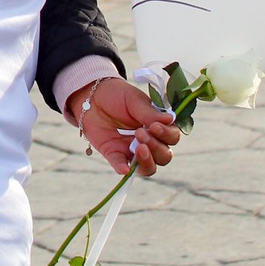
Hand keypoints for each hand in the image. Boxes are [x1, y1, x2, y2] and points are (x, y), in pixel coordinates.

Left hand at [65, 74, 179, 178]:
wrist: (91, 97)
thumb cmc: (117, 95)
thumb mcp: (134, 100)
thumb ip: (150, 113)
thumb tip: (170, 119)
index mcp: (158, 126)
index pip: (172, 137)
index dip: (166, 135)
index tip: (154, 126)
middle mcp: (150, 142)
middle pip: (164, 156)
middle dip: (156, 147)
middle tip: (140, 132)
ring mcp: (133, 151)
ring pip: (149, 168)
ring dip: (147, 161)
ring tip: (138, 147)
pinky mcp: (115, 155)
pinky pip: (122, 167)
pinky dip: (125, 170)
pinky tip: (125, 168)